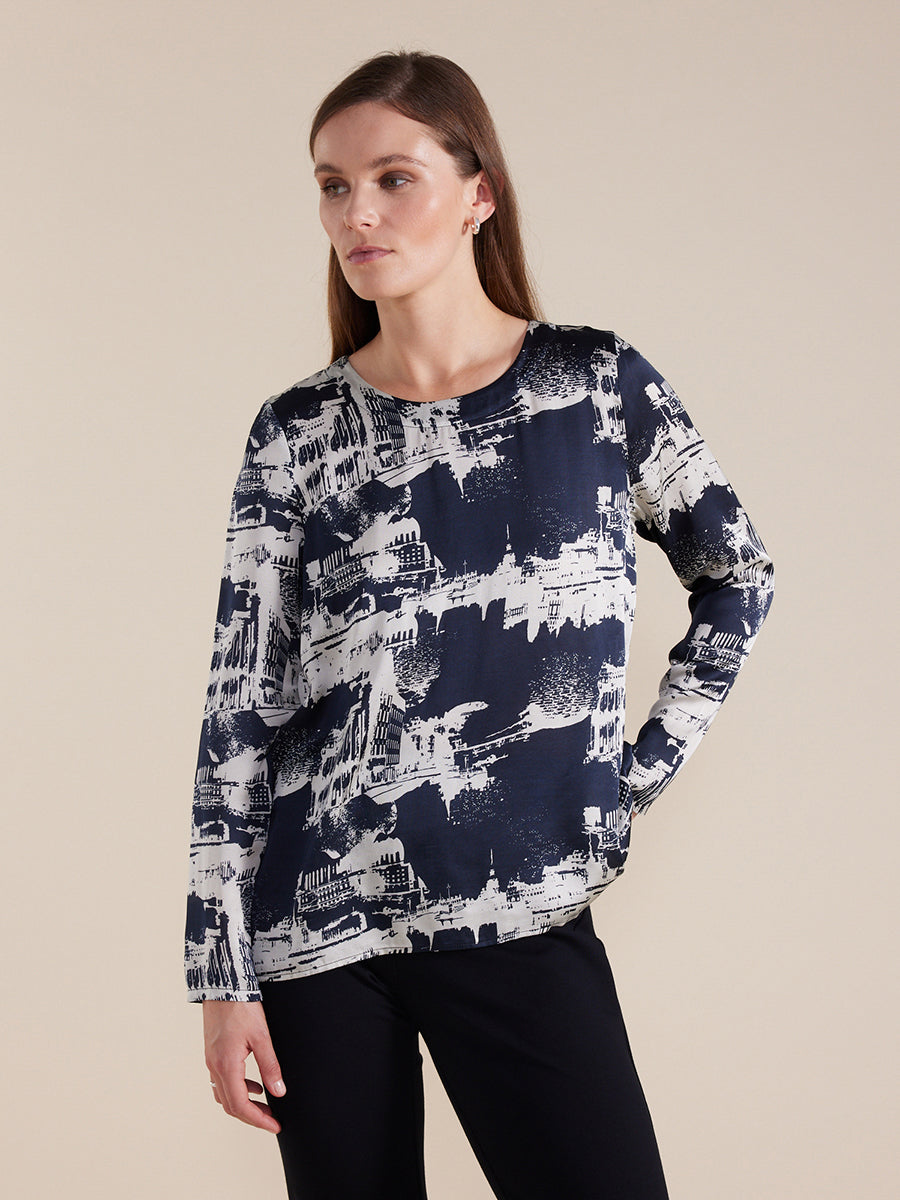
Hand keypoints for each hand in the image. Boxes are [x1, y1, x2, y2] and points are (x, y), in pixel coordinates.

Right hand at [203, 999, 285, 1133]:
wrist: (223, 984)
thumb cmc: (241, 1007)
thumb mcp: (261, 1036)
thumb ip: (270, 1065)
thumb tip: (279, 1092)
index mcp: (226, 1065)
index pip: (241, 1105)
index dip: (258, 1120)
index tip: (275, 1126)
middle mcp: (214, 1067)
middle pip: (230, 1105)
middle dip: (252, 1116)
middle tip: (272, 1120)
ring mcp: (211, 1061)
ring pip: (224, 1095)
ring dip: (243, 1104)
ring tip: (265, 1104)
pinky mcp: (212, 1053)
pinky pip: (221, 1082)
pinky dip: (237, 1089)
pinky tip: (253, 1084)